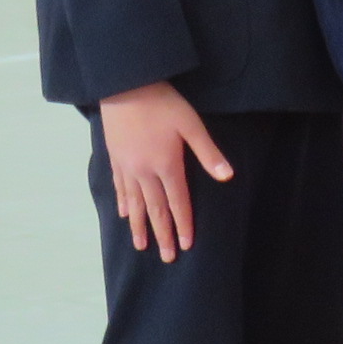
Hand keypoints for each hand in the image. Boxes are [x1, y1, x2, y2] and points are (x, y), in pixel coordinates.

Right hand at [98, 82, 233, 262]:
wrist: (125, 85)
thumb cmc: (163, 103)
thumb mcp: (191, 125)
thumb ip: (208, 152)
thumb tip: (227, 176)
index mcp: (167, 165)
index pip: (178, 202)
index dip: (183, 225)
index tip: (186, 246)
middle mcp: (145, 172)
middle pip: (155, 209)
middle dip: (162, 234)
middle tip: (166, 258)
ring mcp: (127, 166)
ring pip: (134, 203)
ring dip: (140, 226)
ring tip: (141, 246)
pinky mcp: (115, 158)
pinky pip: (119, 188)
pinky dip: (123, 204)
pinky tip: (125, 215)